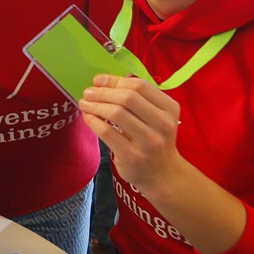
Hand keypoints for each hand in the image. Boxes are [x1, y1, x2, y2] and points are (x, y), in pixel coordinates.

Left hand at [78, 74, 182, 190]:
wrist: (162, 174)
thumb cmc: (154, 139)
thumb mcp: (156, 117)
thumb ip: (138, 99)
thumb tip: (104, 81)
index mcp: (170, 109)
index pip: (140, 86)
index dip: (115, 80)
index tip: (98, 80)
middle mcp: (163, 124)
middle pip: (127, 98)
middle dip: (103, 92)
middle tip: (88, 92)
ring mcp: (148, 142)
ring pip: (116, 113)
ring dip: (95, 105)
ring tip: (84, 103)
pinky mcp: (132, 156)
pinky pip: (107, 132)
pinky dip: (93, 121)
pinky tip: (88, 117)